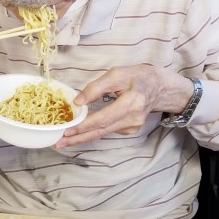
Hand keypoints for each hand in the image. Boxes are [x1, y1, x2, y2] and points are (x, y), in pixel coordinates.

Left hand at [54, 65, 193, 147]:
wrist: (160, 87)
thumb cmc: (137, 76)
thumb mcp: (117, 74)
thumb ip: (97, 87)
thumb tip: (78, 101)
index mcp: (132, 102)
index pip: (104, 118)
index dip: (84, 126)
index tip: (67, 131)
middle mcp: (133, 119)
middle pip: (101, 131)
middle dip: (79, 138)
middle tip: (59, 144)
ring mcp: (133, 126)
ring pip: (103, 133)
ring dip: (83, 136)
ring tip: (64, 140)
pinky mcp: (130, 129)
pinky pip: (108, 130)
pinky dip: (93, 131)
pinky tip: (81, 130)